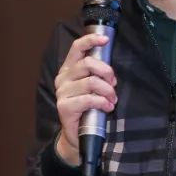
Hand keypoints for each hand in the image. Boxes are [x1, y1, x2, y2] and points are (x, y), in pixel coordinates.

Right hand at [53, 33, 117, 164]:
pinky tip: (107, 107)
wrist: (77, 136)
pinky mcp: (64, 107)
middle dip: (107, 72)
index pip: (77, 47)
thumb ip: (97, 74)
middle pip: (87, 64)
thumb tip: (110, 67)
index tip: (105, 39)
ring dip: (107, 91)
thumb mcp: (92, 87)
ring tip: (112, 100)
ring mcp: (62, 92)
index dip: (91, 40)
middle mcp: (63, 78)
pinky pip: (88, 99)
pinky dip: (102, 102)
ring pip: (91, 82)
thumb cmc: (88, 108)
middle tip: (114, 84)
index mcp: (69, 69)